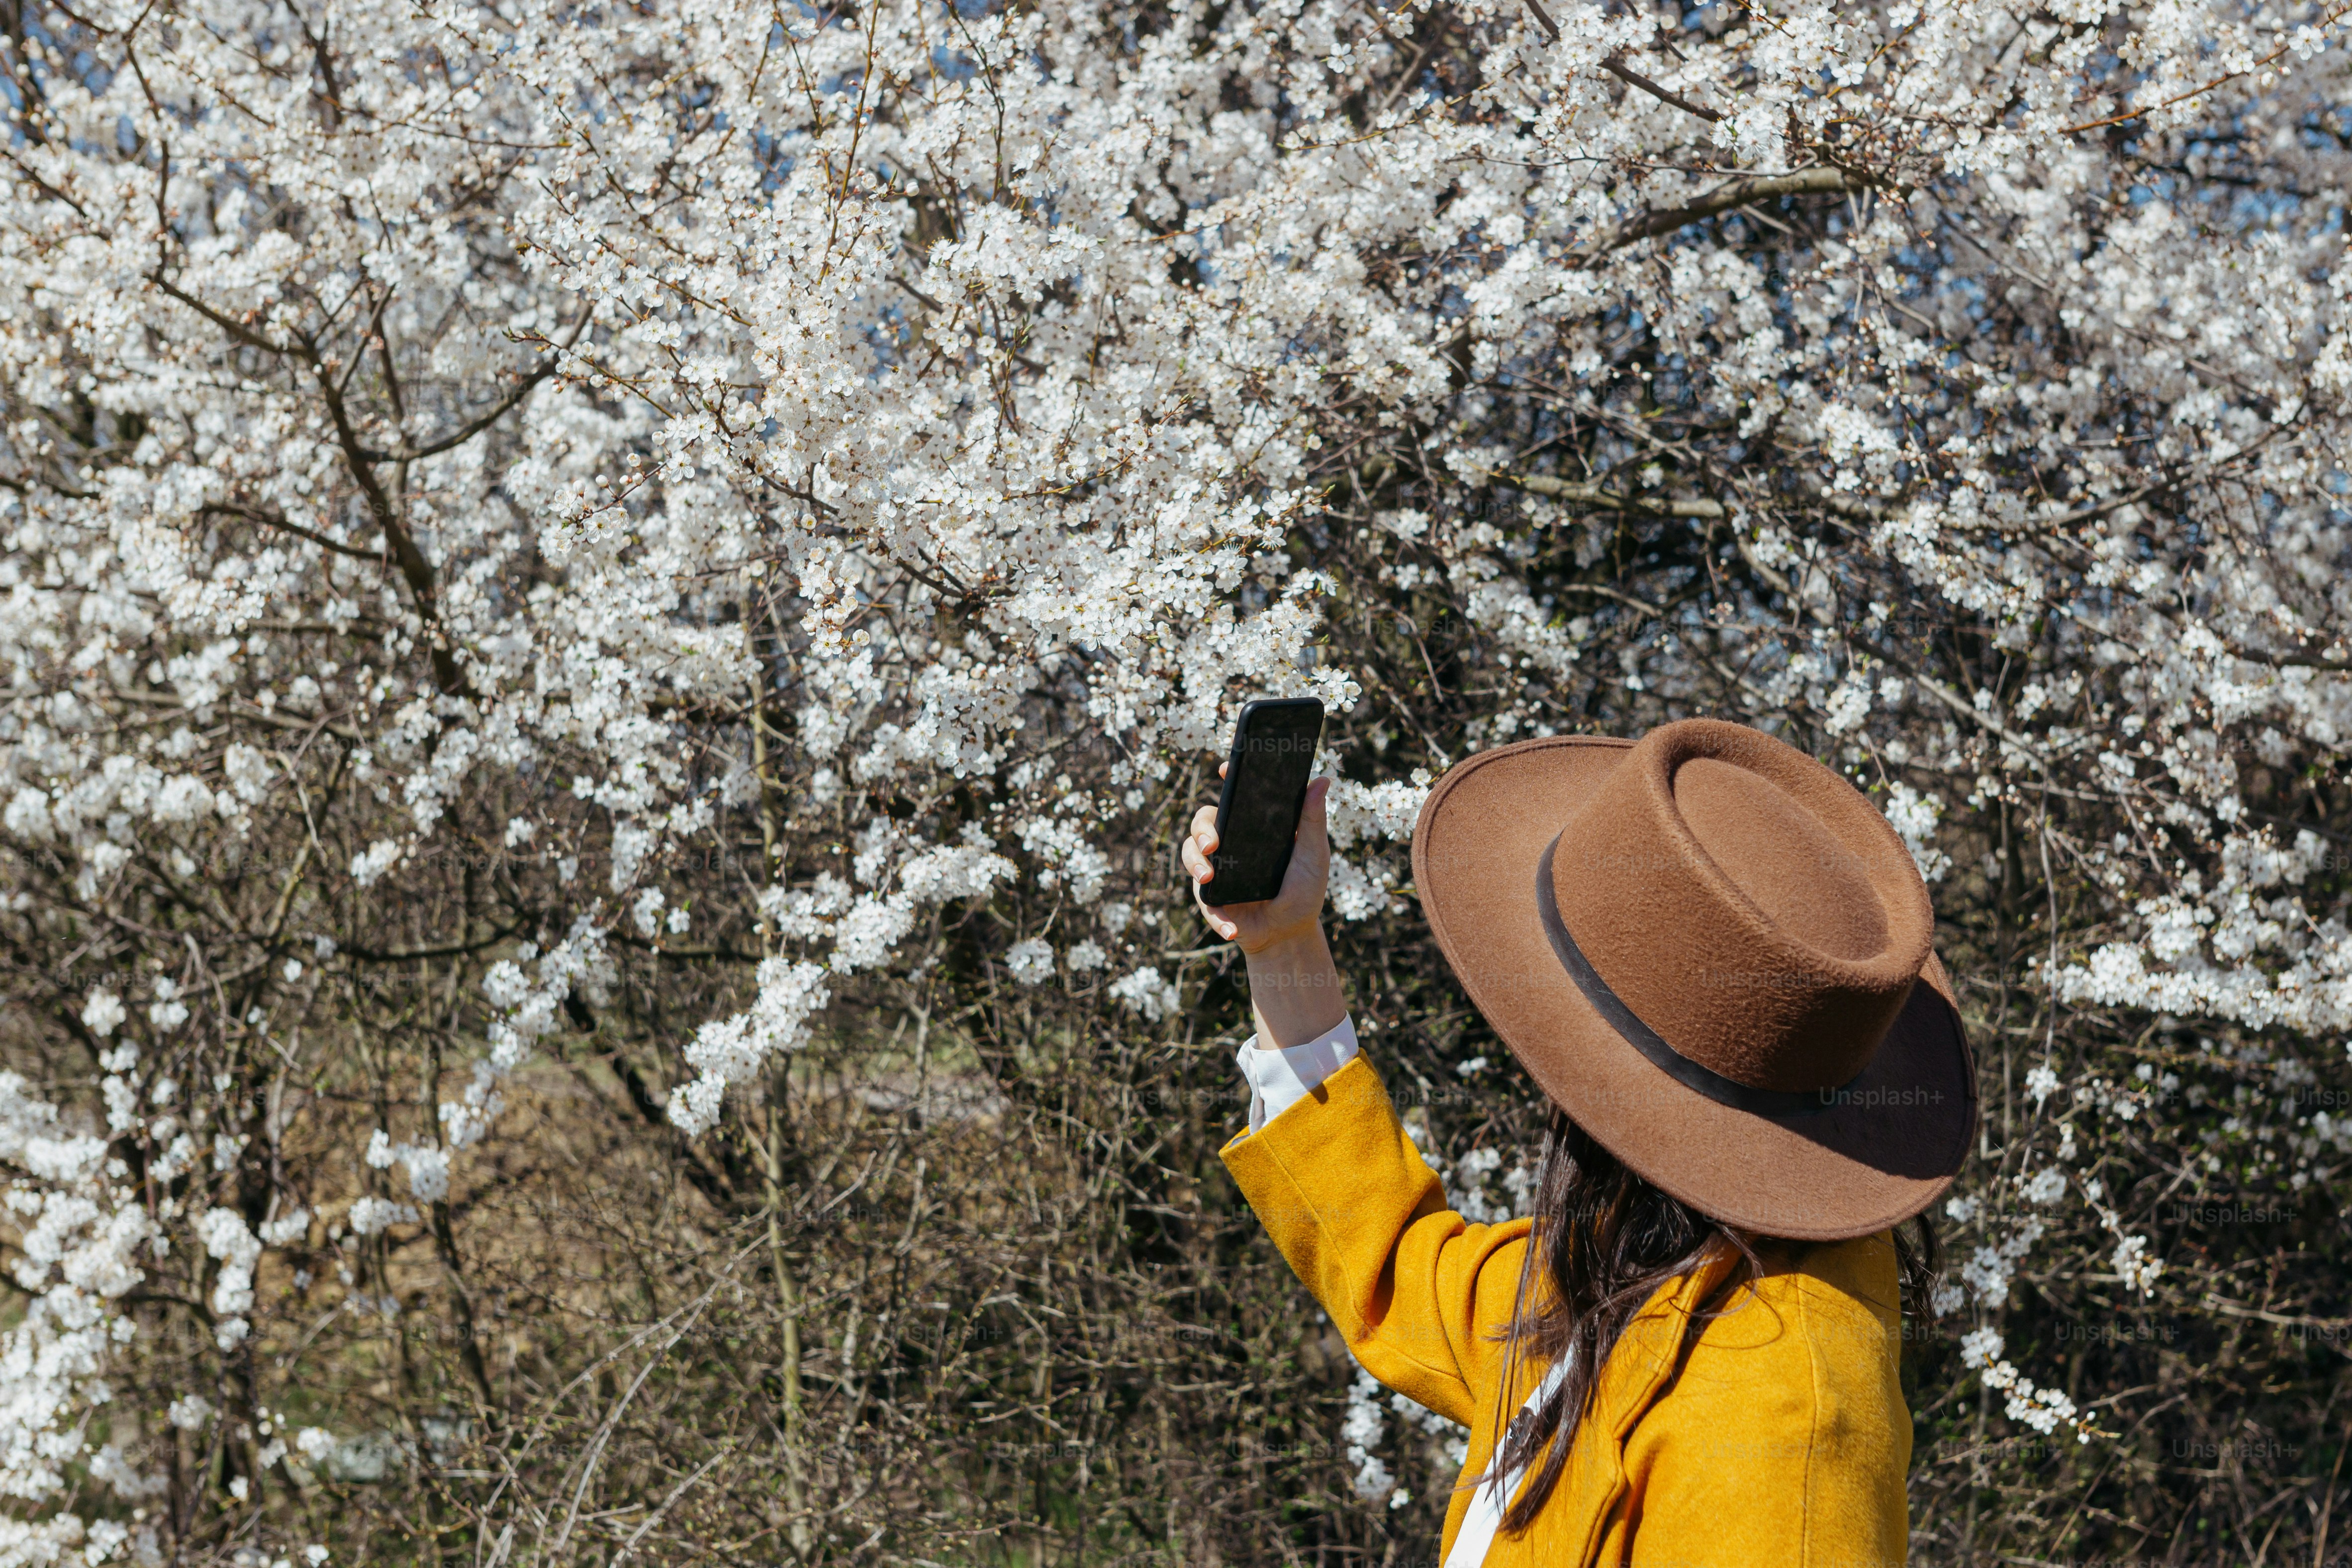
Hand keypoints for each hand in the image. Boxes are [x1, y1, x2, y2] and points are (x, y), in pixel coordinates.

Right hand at [1181, 766, 1331, 953]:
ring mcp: (1217, 868)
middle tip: (1213, 843)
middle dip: (1202, 828)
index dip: (1228, 780)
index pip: (1234, 797)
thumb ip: (1313, 821)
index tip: (1226, 769)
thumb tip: (1322, 779)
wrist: (1291, 934)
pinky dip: (1216, 916)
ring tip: (1208, 877)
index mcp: (1253, 827)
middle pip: (1203, 820)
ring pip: (1190, 853)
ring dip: (1194, 863)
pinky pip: (1203, 900)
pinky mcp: (1211, 898)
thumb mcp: (1313, 855)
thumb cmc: (1304, 890)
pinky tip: (1232, 929)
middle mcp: (1230, 842)